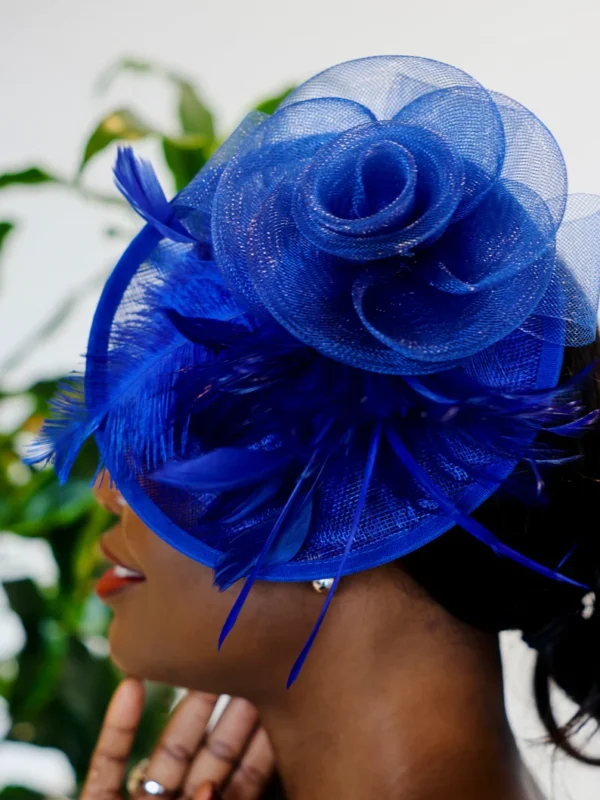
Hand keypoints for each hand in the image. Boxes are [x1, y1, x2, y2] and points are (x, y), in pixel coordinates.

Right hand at [81, 678, 275, 799]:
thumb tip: (210, 790)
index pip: (244, 780)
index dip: (259, 741)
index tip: (276, 695)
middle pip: (210, 758)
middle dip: (228, 711)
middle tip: (247, 661)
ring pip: (166, 755)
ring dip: (182, 709)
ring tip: (199, 660)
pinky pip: (107, 766)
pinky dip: (117, 728)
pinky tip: (131, 684)